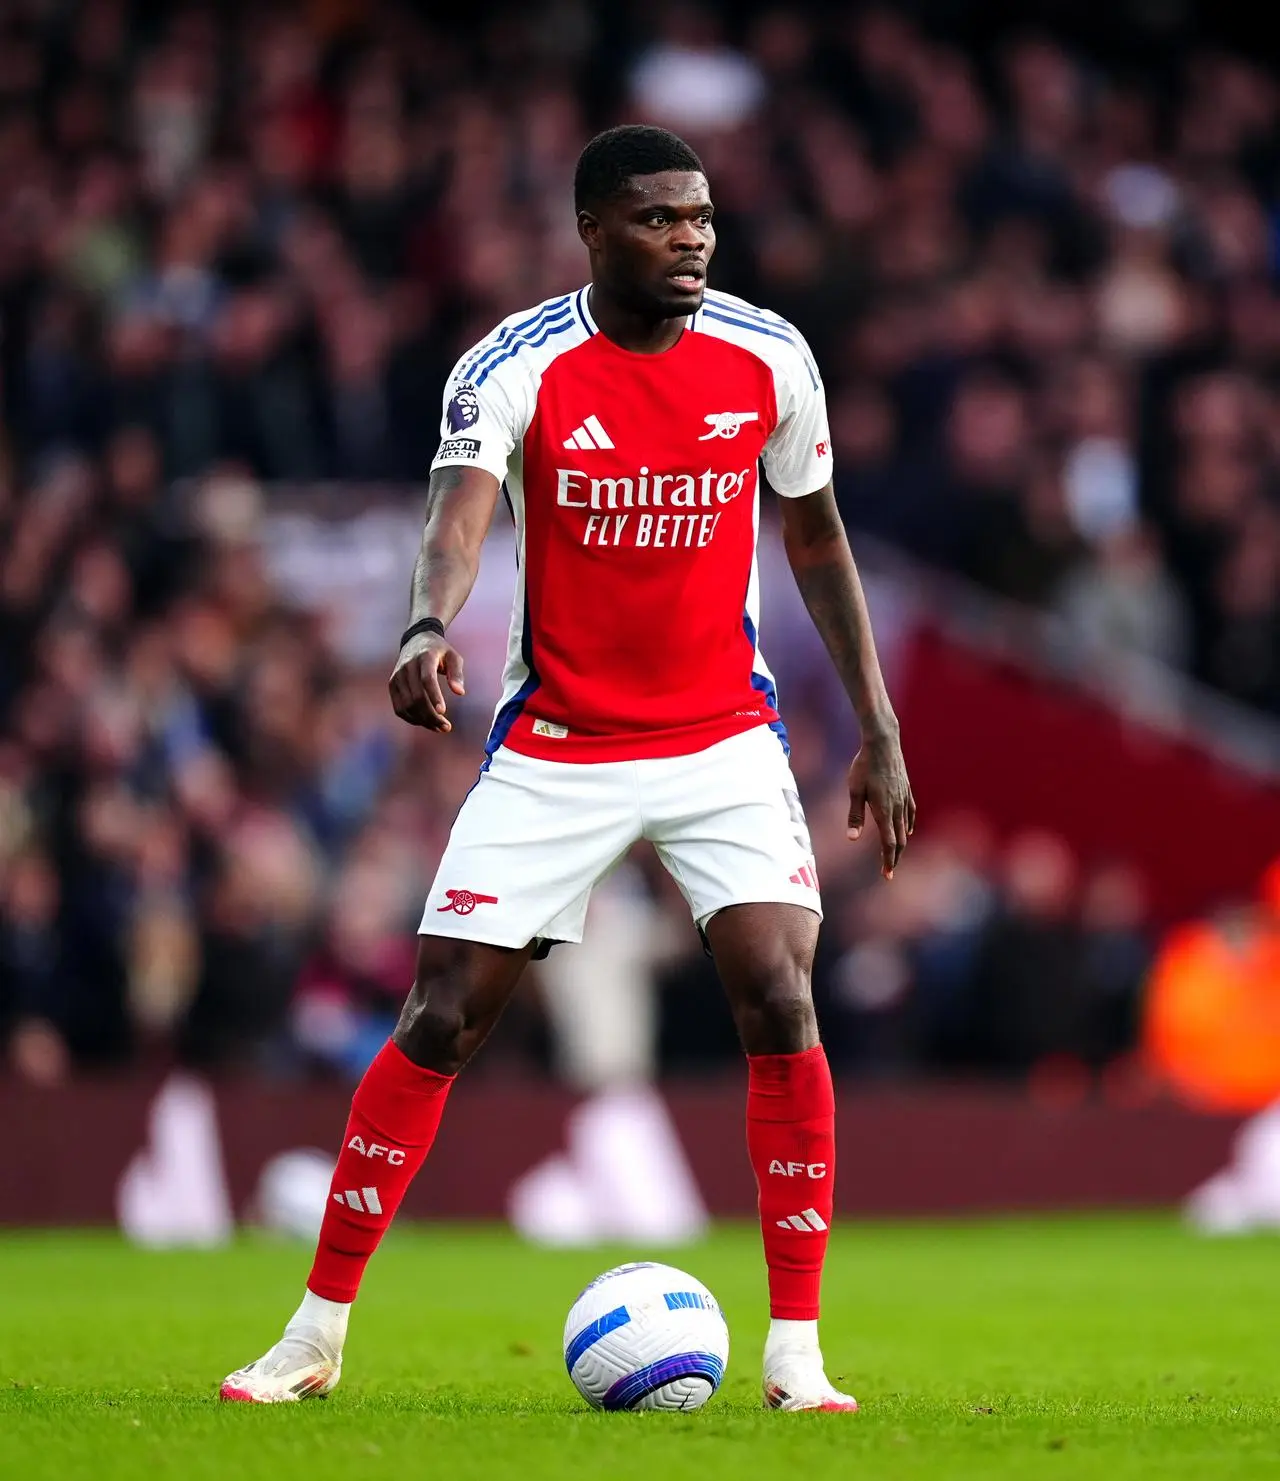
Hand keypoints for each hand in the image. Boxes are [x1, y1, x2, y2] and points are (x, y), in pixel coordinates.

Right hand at [388, 633, 464, 731]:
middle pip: (416, 697)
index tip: (443, 712)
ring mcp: (397, 676)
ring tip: (439, 727)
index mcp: (424, 657)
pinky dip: (412, 719)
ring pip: (407, 706)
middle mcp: (407, 667)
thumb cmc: (439, 651)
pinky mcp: (392, 685)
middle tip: (446, 727)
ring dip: (423, 721)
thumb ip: (457, 673)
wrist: (416, 641)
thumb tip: (460, 693)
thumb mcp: (453, 657)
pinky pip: (399, 708)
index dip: (434, 696)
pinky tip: (426, 723)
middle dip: (431, 716)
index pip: (427, 679)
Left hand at [847, 721, 914, 879]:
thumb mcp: (854, 790)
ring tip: (895, 855)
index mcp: (884, 810)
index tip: (887, 875)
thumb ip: (855, 815)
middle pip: (899, 840)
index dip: (888, 861)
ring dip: (901, 844)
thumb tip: (852, 838)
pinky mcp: (907, 789)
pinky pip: (911, 812)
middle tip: (889, 872)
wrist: (883, 742)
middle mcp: (897, 807)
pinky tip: (908, 830)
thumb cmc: (864, 765)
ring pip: (906, 828)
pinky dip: (909, 825)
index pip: (889, 843)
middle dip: (894, 858)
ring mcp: (904, 798)